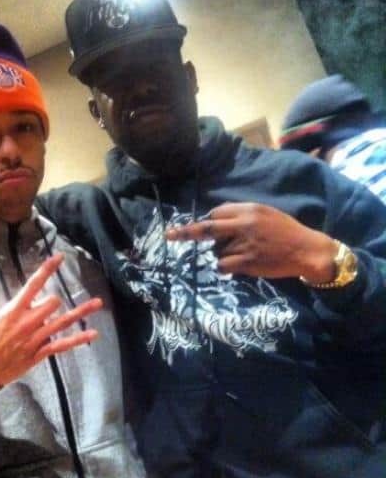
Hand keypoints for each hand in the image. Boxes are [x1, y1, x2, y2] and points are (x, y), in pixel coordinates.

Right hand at [0, 253, 101, 386]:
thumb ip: (12, 311)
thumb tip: (27, 306)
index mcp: (12, 311)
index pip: (33, 285)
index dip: (47, 270)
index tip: (59, 257)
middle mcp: (26, 323)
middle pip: (52, 303)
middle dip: (53, 301)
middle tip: (46, 308)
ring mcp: (34, 340)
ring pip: (62, 322)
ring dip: (82, 311)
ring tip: (98, 302)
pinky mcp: (38, 355)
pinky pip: (62, 345)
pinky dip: (78, 339)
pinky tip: (93, 334)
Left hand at [165, 203, 337, 282]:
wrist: (306, 250)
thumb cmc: (286, 231)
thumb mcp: (265, 213)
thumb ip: (242, 215)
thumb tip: (216, 220)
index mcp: (248, 210)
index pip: (216, 213)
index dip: (208, 221)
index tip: (197, 227)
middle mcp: (243, 225)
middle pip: (207, 229)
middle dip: (185, 232)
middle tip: (169, 235)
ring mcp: (243, 244)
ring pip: (216, 251)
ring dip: (222, 254)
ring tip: (243, 255)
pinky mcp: (246, 262)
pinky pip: (223, 265)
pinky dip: (225, 267)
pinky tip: (238, 266)